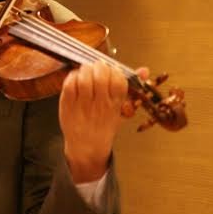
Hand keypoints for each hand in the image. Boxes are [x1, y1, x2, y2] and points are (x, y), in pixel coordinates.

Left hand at [58, 63, 148, 182]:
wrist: (87, 147)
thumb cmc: (104, 124)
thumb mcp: (121, 109)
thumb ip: (130, 88)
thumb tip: (145, 70)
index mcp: (115, 105)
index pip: (119, 80)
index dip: (115, 70)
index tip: (111, 70)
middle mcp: (100, 105)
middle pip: (101, 77)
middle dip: (99, 67)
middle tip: (97, 68)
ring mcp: (83, 105)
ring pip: (84, 79)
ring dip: (85, 70)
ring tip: (86, 72)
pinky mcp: (67, 105)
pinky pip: (69, 85)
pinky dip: (72, 77)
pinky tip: (76, 79)